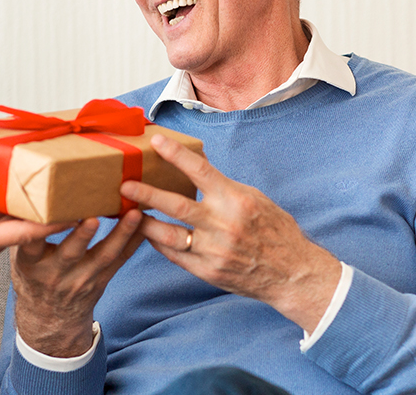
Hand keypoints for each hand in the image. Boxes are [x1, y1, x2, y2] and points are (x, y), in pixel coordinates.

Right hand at [11, 209, 144, 357]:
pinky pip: (120, 260)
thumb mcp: (18, 257)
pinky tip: (146, 223)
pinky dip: (134, 241)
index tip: (48, 211)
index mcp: (31, 263)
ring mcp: (82, 279)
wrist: (49, 317)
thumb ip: (21, 230)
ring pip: (104, 256)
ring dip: (121, 234)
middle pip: (71, 253)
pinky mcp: (101, 280)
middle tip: (92, 218)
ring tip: (134, 214)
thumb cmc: (33, 277)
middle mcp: (56, 273)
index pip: (32, 244)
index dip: (41, 229)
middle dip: (82, 236)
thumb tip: (16, 191)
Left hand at [119, 134, 341, 331]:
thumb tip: (195, 170)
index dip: (175, 154)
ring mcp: (213, 250)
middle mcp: (222, 225)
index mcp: (236, 200)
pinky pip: (175, 255)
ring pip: (168, 235)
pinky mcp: (208, 271)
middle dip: (146, 194)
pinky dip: (160, 244)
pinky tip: (149, 235)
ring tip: (128, 213)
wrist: (291, 273)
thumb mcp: (255, 199)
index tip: (156, 142)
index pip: (200, 171)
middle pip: (175, 205)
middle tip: (124, 185)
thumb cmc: (275, 231)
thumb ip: (224, 188)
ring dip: (145, 224)